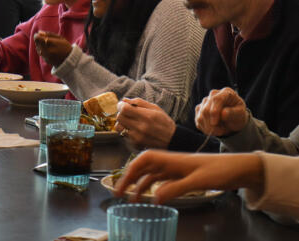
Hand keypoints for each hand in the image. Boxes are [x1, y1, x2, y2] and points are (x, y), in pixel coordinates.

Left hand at [34, 31, 71, 66]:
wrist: (69, 59)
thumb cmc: (65, 46)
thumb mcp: (60, 38)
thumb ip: (49, 34)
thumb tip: (39, 32)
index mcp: (50, 43)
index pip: (37, 38)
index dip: (37, 35)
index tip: (40, 35)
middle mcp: (46, 50)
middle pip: (36, 43)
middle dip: (40, 40)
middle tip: (47, 40)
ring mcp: (45, 56)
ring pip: (37, 48)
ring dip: (41, 46)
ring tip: (49, 46)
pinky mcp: (45, 60)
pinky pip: (40, 53)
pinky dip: (43, 51)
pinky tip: (50, 51)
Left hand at [114, 98, 175, 149]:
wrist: (172, 140)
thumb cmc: (163, 122)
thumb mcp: (155, 108)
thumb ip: (139, 102)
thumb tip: (124, 100)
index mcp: (147, 116)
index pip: (124, 109)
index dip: (121, 105)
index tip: (123, 104)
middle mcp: (141, 128)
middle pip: (120, 117)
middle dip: (121, 112)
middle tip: (126, 112)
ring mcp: (137, 137)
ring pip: (119, 127)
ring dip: (122, 122)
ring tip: (129, 121)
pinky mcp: (136, 144)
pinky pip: (123, 135)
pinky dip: (126, 130)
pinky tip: (134, 129)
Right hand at [115, 150, 263, 203]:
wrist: (237, 168)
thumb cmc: (219, 170)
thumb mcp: (199, 180)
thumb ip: (177, 188)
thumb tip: (155, 198)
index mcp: (173, 159)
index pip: (145, 159)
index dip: (131, 169)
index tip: (122, 184)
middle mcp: (172, 162)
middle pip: (145, 166)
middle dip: (130, 177)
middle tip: (120, 193)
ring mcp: (177, 169)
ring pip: (152, 174)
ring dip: (140, 184)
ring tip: (132, 199)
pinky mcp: (184, 176)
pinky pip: (163, 180)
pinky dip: (154, 187)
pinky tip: (153, 197)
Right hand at [195, 87, 247, 136]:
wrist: (234, 118)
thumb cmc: (238, 114)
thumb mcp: (241, 114)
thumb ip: (233, 113)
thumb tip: (223, 113)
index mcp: (225, 92)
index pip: (216, 99)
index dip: (214, 111)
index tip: (214, 123)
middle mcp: (213, 95)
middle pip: (206, 109)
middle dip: (211, 124)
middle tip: (221, 132)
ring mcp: (205, 102)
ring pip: (200, 117)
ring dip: (209, 128)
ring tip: (220, 130)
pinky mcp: (199, 109)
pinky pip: (198, 121)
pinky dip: (205, 128)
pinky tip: (214, 129)